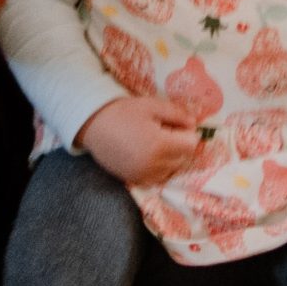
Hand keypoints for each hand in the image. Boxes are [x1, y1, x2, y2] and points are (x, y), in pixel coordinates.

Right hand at [76, 93, 203, 189]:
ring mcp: (144, 175)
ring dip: (170, 158)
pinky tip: (147, 154)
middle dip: (179, 145)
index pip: (191, 144)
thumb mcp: (151, 106)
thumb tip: (194, 124)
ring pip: (172, 169)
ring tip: (154, 143)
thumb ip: (176, 114)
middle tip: (164, 132)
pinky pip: (158, 177)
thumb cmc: (123, 112)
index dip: (186, 133)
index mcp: (160, 144)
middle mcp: (154, 164)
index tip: (174, 126)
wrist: (93, 125)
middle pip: (184, 158)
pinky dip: (158, 168)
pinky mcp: (135, 180)